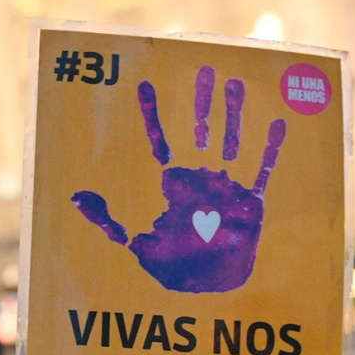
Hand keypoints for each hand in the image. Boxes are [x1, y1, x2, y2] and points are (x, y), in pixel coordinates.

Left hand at [72, 66, 287, 293]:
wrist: (204, 286)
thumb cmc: (170, 265)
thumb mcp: (132, 242)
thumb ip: (107, 220)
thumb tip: (76, 198)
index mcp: (171, 181)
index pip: (159, 137)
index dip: (152, 112)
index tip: (144, 84)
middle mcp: (199, 176)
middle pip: (200, 128)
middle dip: (202, 101)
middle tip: (203, 68)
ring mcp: (226, 186)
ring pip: (231, 140)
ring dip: (234, 114)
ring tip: (236, 84)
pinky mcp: (250, 202)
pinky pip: (262, 170)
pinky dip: (270, 149)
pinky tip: (278, 122)